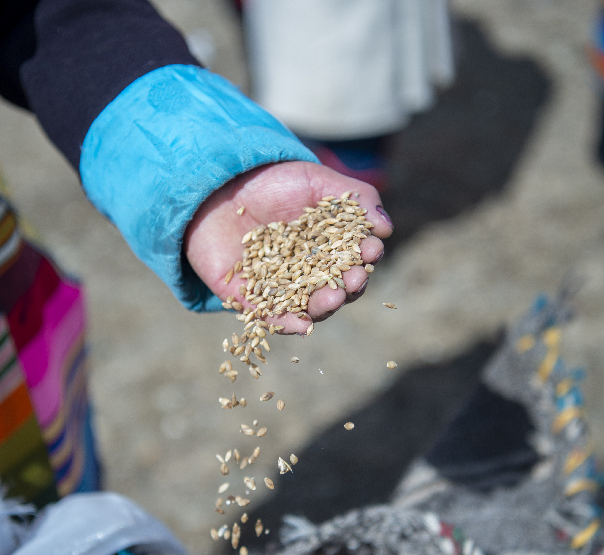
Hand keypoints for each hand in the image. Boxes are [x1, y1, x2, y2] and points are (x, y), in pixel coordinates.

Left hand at [185, 161, 392, 333]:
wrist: (217, 185)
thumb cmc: (271, 182)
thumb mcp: (317, 181)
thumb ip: (355, 198)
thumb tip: (386, 228)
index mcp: (326, 250)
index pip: (353, 261)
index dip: (365, 259)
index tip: (372, 250)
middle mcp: (305, 274)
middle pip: (335, 289)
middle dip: (350, 286)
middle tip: (355, 278)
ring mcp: (277, 288)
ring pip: (307, 307)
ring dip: (324, 306)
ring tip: (333, 297)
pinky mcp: (247, 298)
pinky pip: (269, 317)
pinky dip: (286, 323)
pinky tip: (302, 323)